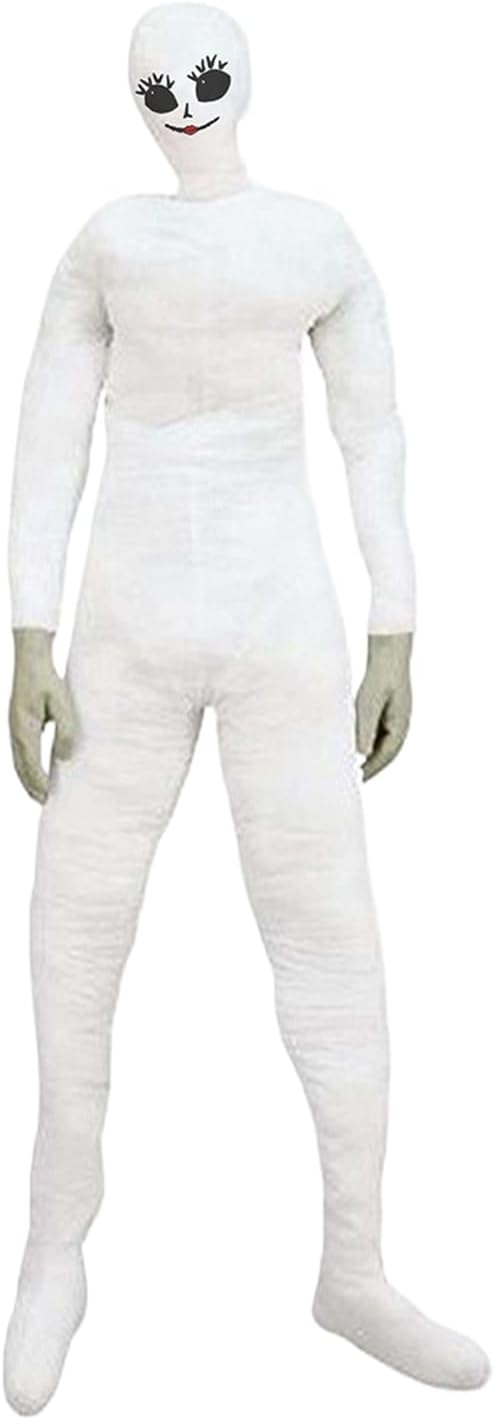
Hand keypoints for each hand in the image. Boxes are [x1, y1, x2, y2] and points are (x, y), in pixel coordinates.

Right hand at [9, 629, 77, 803]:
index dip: (39, 781)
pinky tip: (35, 769)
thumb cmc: (47, 678)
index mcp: (24, 727)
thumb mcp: (62, 702)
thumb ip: (65, 729)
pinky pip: (19, 751)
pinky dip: (25, 765)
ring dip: (27, 777)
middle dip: (31, 785)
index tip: (48, 796)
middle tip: (44, 802)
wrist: (30, 658)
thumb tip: (66, 756)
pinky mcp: (17, 722)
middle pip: (20, 766)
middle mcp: (15, 730)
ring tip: (39, 792)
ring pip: (17, 760)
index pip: (30, 762)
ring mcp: (13, 726)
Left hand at [355, 632, 412, 781]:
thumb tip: (362, 753)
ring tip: (350, 765)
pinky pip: (376, 733)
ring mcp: (393, 719)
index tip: (358, 780)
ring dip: (368, 755)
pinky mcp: (385, 713)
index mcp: (400, 726)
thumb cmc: (380, 677)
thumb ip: (365, 728)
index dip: (372, 769)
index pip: (386, 756)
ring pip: (380, 744)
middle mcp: (399, 726)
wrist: (388, 656)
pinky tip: (351, 744)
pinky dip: (365, 741)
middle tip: (353, 779)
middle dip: (370, 767)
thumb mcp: (369, 704)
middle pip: (384, 753)